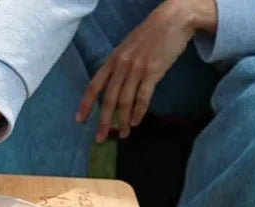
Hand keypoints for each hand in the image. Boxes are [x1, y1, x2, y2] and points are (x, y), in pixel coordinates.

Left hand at [76, 0, 205, 140]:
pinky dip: (139, 111)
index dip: (86, 104)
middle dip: (104, 121)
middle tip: (100, 139)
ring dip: (123, 121)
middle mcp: (121, 65)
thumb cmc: (151, 33)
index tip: (79, 120)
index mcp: (113, 59)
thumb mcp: (127, 47)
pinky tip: (135, 122)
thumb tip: (113, 86)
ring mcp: (137, 69)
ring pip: (125, 101)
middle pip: (109, 99)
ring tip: (123, 134)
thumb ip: (118, 65)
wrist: (174, 19)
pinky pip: (143, 96)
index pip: (94, 85)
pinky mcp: (153, 71)